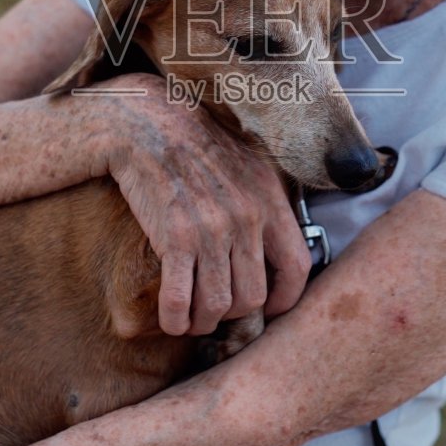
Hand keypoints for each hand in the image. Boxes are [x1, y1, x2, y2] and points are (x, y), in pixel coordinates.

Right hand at [93, 73, 309, 336]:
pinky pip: (179, 300)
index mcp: (270, 201)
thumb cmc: (197, 145)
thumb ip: (268, 204)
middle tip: (217, 312)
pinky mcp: (174, 237)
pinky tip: (170, 321)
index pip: (297, 267)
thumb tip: (277, 246)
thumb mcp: (250, 165)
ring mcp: (211, 230)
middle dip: (233, 315)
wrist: (148, 123)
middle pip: (252, 297)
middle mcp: (247, 218)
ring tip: (192, 318)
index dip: (285, 299)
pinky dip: (174, 320)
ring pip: (217, 305)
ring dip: (202, 322)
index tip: (268, 308)